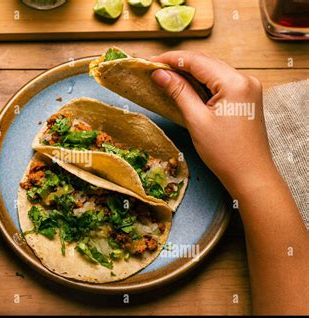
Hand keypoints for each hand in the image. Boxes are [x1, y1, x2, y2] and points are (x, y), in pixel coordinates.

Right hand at [150, 51, 277, 196]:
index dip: (170, 59)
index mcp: (235, 82)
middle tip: (152, 69)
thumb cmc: (225, 152)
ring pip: (211, 72)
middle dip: (178, 65)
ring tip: (163, 77)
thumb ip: (178, 92)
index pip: (197, 61)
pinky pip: (219, 83)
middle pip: (205, 63)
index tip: (148, 62)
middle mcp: (245, 79)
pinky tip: (184, 87)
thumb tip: (159, 74)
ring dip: (188, 74)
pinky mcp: (245, 97)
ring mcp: (247, 88)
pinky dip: (200, 84)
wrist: (251, 175)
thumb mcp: (196, 120)